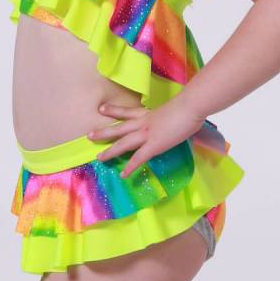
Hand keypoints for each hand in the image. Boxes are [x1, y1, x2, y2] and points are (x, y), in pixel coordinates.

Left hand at [87, 97, 205, 177]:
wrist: (190, 106)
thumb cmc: (187, 106)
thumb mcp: (173, 110)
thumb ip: (168, 116)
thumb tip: (173, 119)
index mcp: (148, 113)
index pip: (127, 111)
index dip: (114, 110)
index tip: (102, 109)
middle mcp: (143, 122)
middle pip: (119, 128)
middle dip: (104, 132)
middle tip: (89, 135)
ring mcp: (147, 134)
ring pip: (123, 143)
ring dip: (111, 151)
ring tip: (99, 158)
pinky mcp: (154, 145)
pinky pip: (139, 158)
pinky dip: (130, 167)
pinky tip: (123, 174)